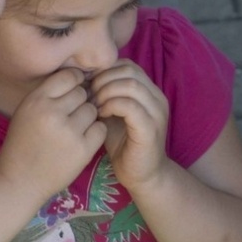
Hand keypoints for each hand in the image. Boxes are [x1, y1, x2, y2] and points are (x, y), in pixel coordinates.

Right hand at [0, 68, 106, 200]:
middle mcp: (52, 113)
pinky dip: (94, 133)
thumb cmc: (23, 144)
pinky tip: (82, 140)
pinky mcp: (83, 150)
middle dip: (80, 103)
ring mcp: (69, 132)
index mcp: (35, 100)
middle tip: (71, 116)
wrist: (19, 181)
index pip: (69, 76)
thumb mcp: (26, 112)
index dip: (75, 82)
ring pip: (93, 110)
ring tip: (74, 130)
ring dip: (88, 118)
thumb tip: (78, 77)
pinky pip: (100, 129)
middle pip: (83, 93)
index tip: (73, 92)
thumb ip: (48, 94)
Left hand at [91, 60, 170, 189]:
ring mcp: (157, 113)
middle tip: (89, 95)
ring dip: (106, 91)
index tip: (89, 86)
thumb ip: (106, 95)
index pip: (128, 65)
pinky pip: (130, 106)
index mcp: (150, 92)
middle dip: (103, 79)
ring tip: (94, 105)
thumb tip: (83, 78)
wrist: (142, 176)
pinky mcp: (150, 129)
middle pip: (129, 71)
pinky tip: (101, 114)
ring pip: (131, 85)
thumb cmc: (124, 145)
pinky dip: (112, 105)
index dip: (105, 71)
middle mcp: (158, 98)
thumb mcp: (113, 114)